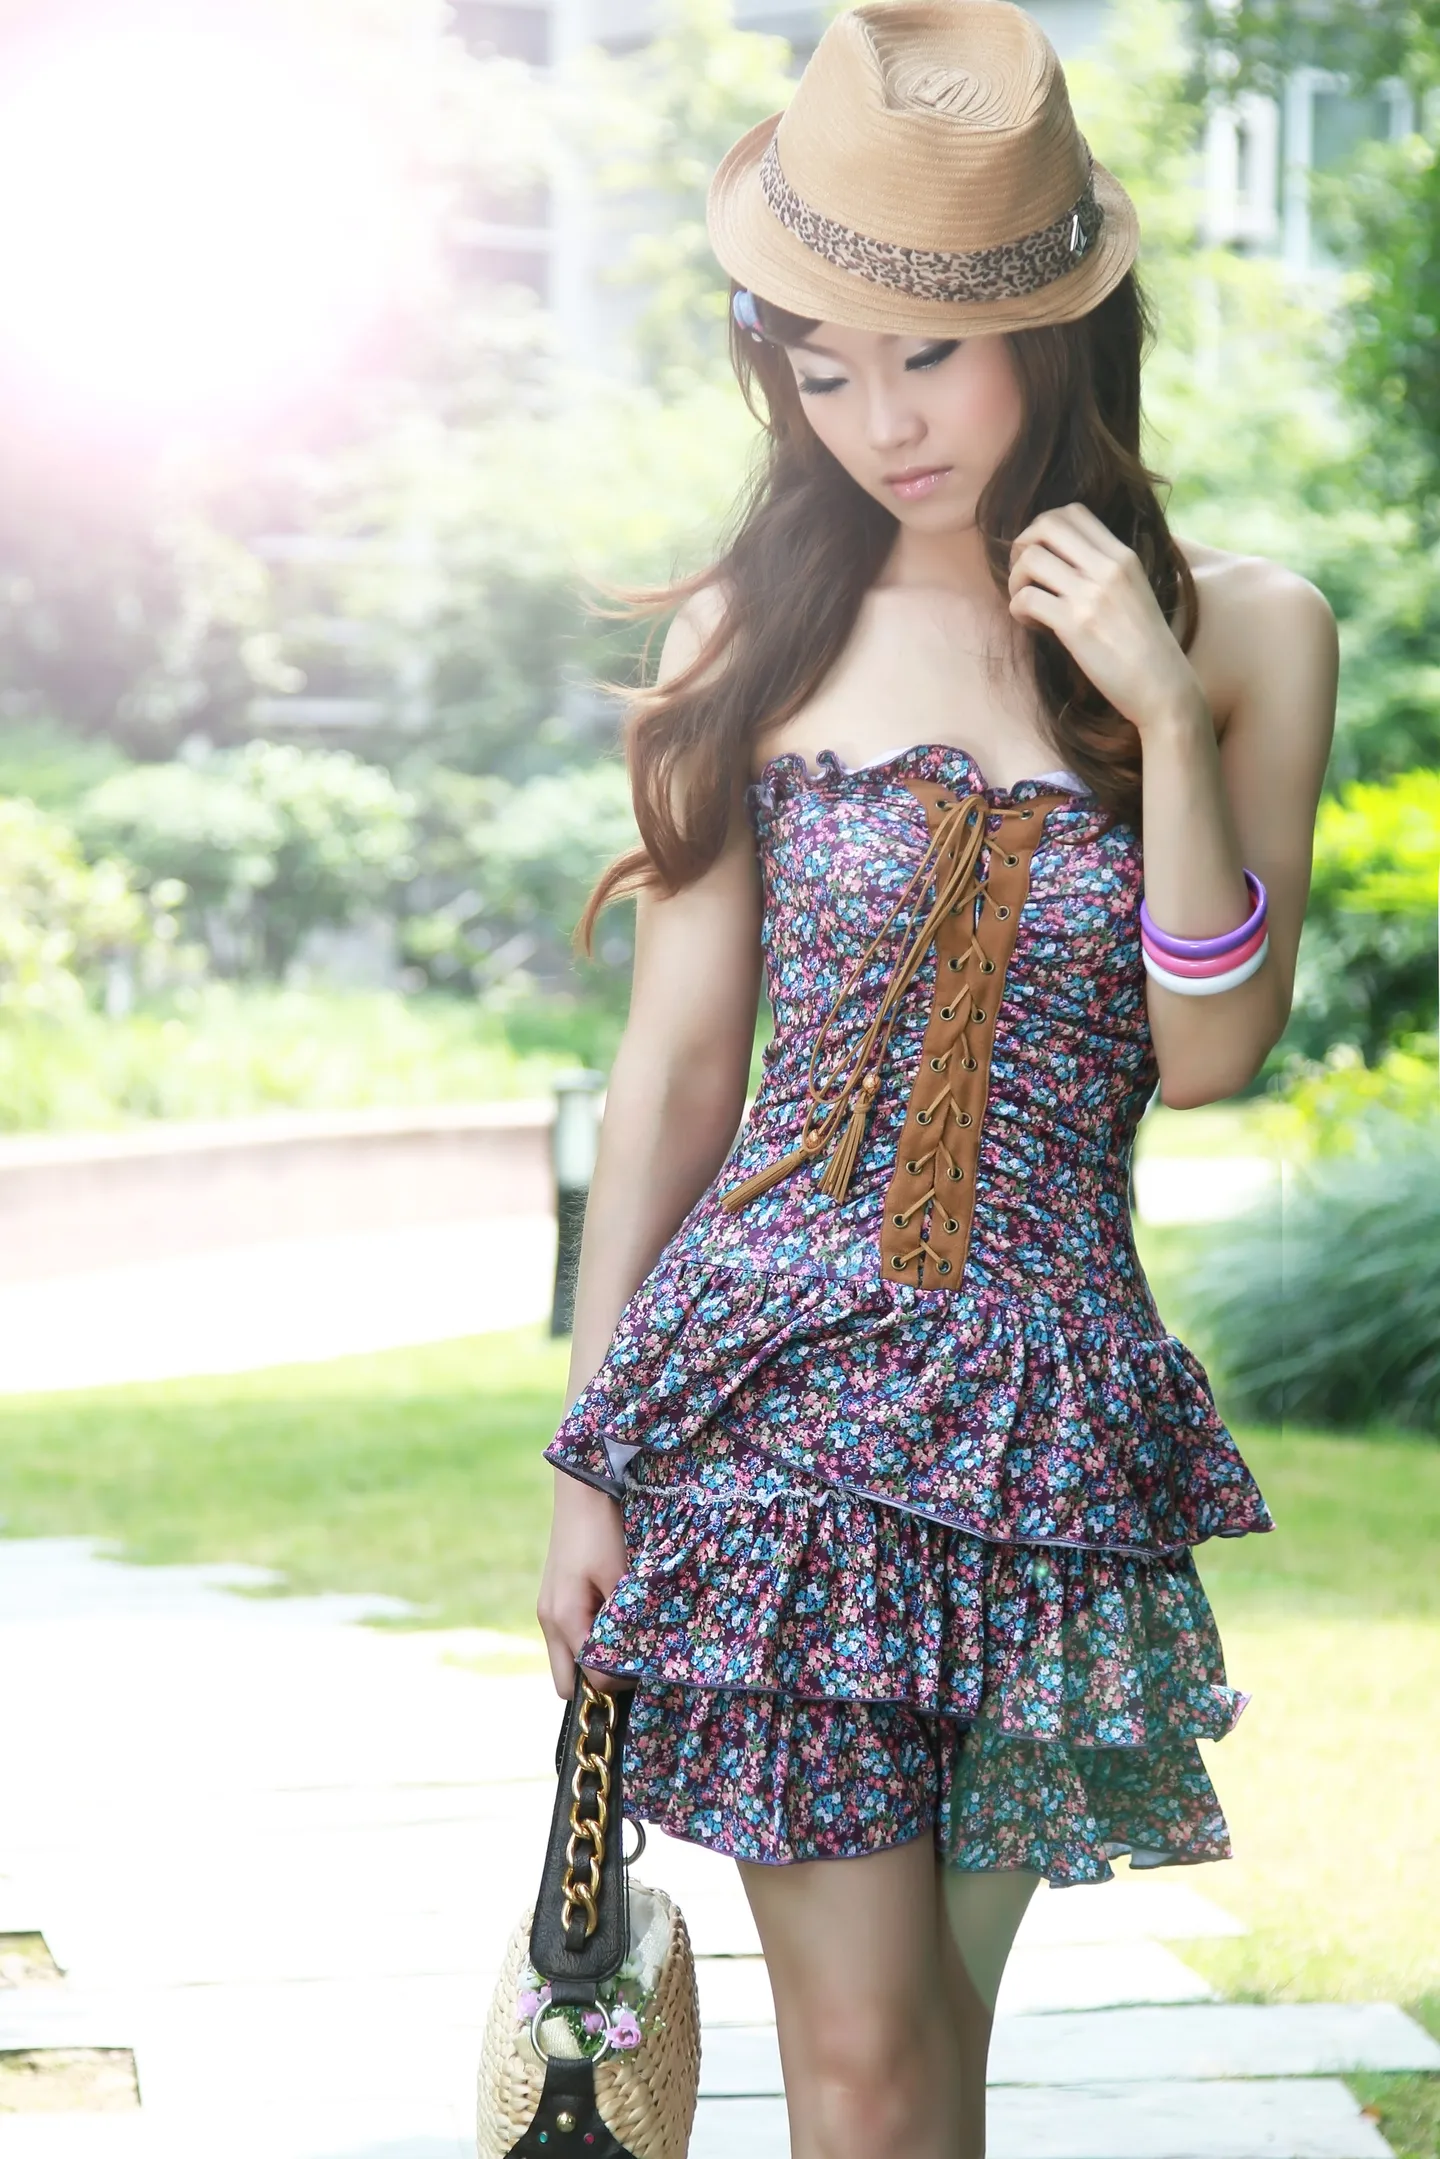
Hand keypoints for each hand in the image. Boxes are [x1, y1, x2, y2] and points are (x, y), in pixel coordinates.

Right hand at [536, 1470, 634, 1699]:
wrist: (583, 1489)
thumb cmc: (604, 1530)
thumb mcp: (622, 1577)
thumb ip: (627, 1622)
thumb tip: (639, 1661)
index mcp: (565, 1619)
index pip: (593, 1678)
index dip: (622, 1681)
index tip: (648, 1666)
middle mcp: (549, 1621)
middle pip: (566, 1683)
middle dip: (597, 1683)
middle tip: (629, 1665)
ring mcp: (547, 1610)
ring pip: (564, 1661)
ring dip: (590, 1661)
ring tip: (623, 1642)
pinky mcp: (552, 1598)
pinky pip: (567, 1638)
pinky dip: (585, 1641)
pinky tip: (610, 1622)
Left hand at [1007, 502, 1203, 736]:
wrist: (1163, 687)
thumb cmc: (1147, 648)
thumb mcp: (1136, 593)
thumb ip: (1107, 572)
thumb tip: (1066, 562)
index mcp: (1124, 556)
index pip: (1073, 512)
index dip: (1044, 528)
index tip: (1042, 555)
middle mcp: (1108, 568)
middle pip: (1046, 524)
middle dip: (1022, 545)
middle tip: (1024, 574)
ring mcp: (1091, 595)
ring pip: (1030, 559)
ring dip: (1015, 579)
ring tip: (1025, 602)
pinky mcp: (1075, 625)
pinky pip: (1026, 598)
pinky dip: (1017, 609)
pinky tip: (1031, 624)